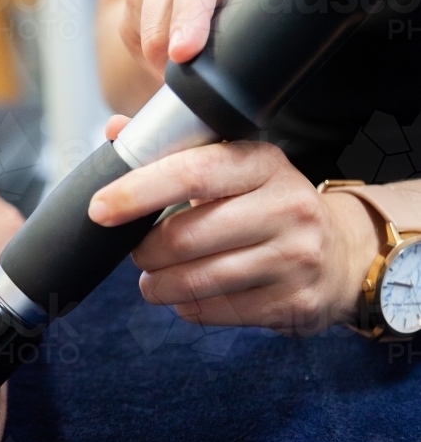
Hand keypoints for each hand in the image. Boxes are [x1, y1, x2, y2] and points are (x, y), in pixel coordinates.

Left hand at [89, 123, 382, 334]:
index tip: (100, 208)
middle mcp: (286, 207)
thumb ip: (175, 149)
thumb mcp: (234, 165)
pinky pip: (217, 312)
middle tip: (137, 251)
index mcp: (263, 162)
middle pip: (187, 236)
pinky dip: (188, 306)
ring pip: (198, 281)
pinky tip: (189, 295)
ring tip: (153, 279)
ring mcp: (294, 257)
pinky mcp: (293, 302)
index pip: (192, 172)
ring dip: (159, 285)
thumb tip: (117, 130)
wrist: (340, 253)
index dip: (138, 191)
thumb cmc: (268, 202)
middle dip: (145, 250)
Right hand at [120, 0, 401, 80]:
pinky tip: (166, 73)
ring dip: (155, 59)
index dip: (188, 15)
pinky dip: (143, 60)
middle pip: (156, 8)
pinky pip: (127, 38)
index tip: (187, 53)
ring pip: (138, 27)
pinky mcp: (130, 4)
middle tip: (188, 85)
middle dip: (166, 51)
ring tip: (184, 80)